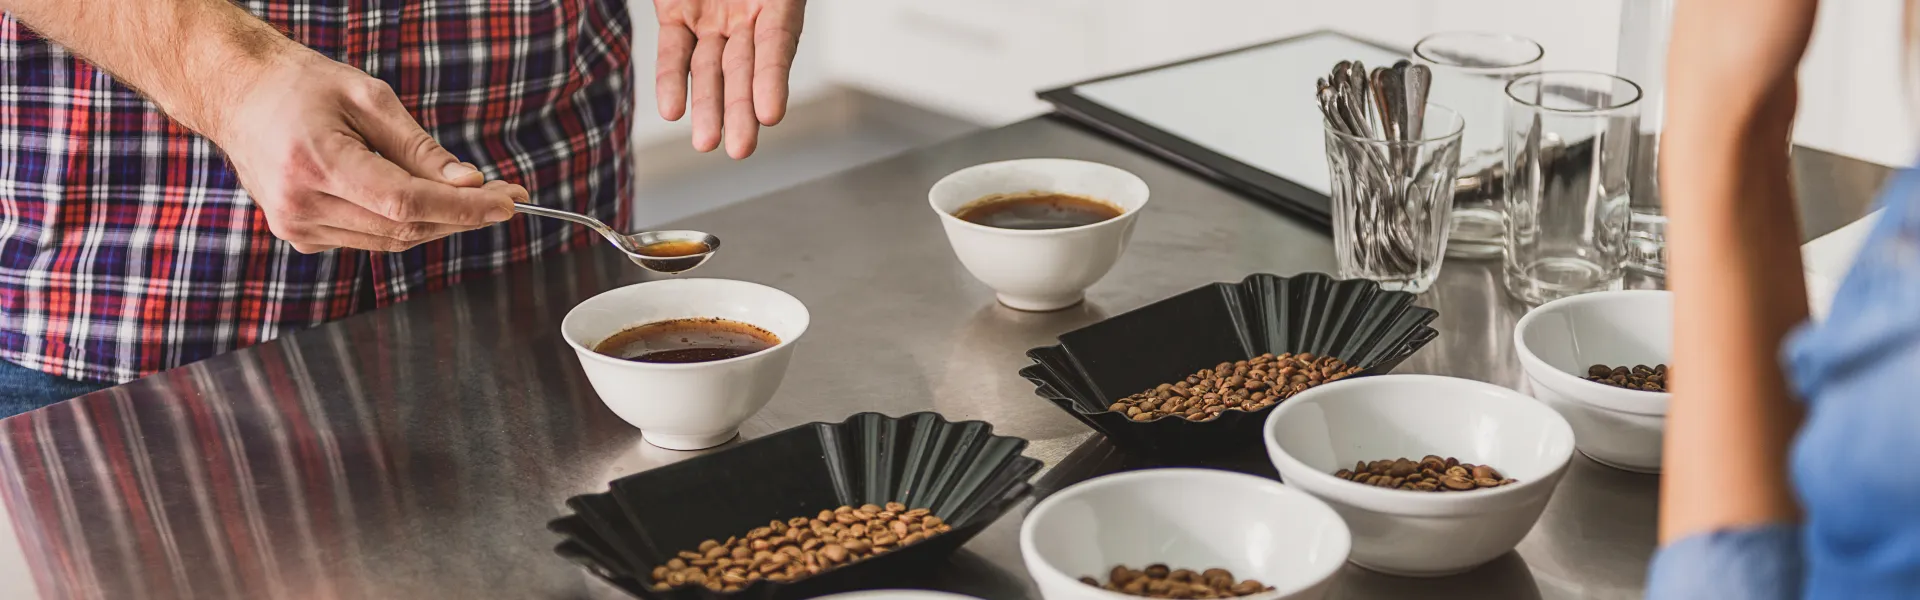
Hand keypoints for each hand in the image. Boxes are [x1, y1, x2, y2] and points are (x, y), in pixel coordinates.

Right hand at [205, 49, 528, 253]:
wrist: (236, 95)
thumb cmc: (302, 85)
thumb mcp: (369, 98)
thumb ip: (419, 147)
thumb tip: (469, 184)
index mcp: (317, 163)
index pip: (407, 203)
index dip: (464, 209)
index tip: (508, 202)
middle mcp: (301, 205)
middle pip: (405, 227)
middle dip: (462, 215)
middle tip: (503, 196)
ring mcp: (297, 227)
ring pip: (392, 239)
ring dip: (438, 221)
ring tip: (468, 194)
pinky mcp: (300, 236)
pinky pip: (371, 239)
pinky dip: (403, 223)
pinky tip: (416, 198)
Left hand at [652, 0, 805, 158]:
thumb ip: (770, 6)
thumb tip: (768, 30)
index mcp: (776, 0)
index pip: (775, 44)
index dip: (771, 80)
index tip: (769, 115)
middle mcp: (745, 15)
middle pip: (742, 69)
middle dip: (740, 111)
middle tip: (740, 149)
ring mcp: (710, 20)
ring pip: (708, 69)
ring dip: (707, 108)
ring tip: (705, 143)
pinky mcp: (676, 16)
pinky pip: (672, 52)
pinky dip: (670, 81)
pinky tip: (672, 110)